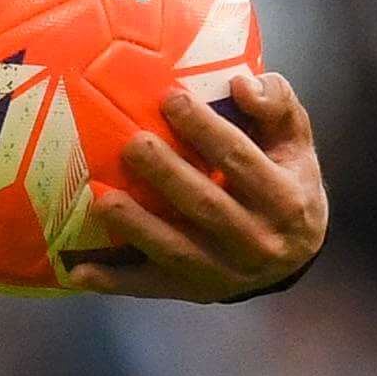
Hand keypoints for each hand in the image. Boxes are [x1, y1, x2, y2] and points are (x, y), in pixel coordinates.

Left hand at [76, 69, 328, 301]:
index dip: (206, 129)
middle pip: (206, 206)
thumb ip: (277, 104)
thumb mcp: (296, 141)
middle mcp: (258, 242)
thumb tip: (240, 84)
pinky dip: (115, 282)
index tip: (171, 98)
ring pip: (176, 251)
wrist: (298, 253)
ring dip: (138, 228)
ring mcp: (226, 272)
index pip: (240, 160)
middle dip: (166, 175)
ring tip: (102, 201)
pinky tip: (78, 272)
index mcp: (286, 199)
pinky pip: (152, 287)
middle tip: (132, 144)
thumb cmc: (288, 180)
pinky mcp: (197, 291)